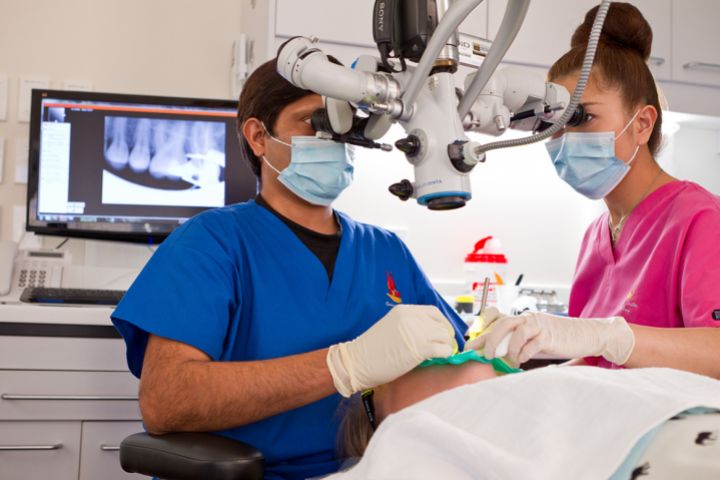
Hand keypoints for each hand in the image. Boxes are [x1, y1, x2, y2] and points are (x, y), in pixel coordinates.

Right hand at [327, 305, 455, 396]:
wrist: (358, 361)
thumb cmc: (371, 349)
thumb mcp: (392, 327)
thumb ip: (410, 326)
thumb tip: (431, 334)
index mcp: (404, 311)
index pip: (433, 312)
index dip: (442, 323)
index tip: (444, 333)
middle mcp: (412, 317)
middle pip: (441, 324)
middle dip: (447, 336)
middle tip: (446, 346)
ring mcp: (417, 332)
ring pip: (445, 336)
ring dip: (446, 346)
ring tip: (442, 353)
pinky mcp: (420, 349)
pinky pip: (443, 349)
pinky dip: (445, 354)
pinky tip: (438, 358)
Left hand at [465, 311, 634, 365]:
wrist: (586, 334)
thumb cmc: (557, 339)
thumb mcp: (534, 338)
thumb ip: (517, 342)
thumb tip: (494, 354)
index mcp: (522, 318)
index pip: (495, 316)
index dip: (481, 326)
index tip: (470, 341)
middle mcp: (528, 318)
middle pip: (502, 323)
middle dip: (488, 339)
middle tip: (483, 355)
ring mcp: (539, 325)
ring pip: (515, 331)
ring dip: (506, 348)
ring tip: (506, 361)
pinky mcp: (550, 335)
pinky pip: (532, 343)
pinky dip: (523, 353)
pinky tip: (522, 360)